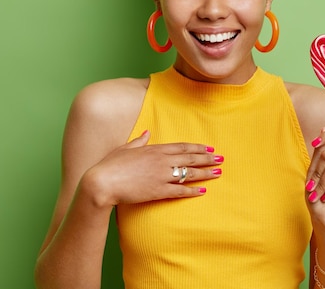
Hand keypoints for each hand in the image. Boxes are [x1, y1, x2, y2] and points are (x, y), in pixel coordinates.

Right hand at [81, 131, 223, 206]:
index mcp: (154, 149)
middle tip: (221, 159)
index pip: (181, 147)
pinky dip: (192, 191)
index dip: (197, 147)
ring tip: (218, 172)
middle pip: (189, 158)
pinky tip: (203, 191)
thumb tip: (146, 133)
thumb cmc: (110, 165)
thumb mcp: (125, 148)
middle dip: (207, 158)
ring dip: (205, 173)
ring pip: (189, 173)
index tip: (209, 148)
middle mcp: (161, 161)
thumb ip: (139, 141)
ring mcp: (161, 176)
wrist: (102, 182)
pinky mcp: (158, 191)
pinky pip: (180, 190)